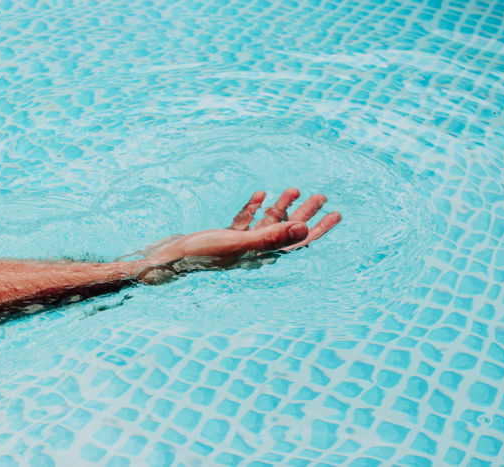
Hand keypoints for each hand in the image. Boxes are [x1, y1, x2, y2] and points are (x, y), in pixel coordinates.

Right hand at [139, 188, 340, 280]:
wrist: (168, 259)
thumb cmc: (202, 253)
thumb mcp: (241, 243)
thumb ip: (273, 236)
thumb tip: (306, 230)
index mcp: (263, 254)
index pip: (299, 241)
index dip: (320, 228)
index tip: (336, 214)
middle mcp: (255, 251)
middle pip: (288, 230)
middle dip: (306, 213)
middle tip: (322, 196)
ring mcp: (240, 244)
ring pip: (268, 223)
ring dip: (281, 207)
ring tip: (294, 189)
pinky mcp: (224, 238)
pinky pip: (245, 222)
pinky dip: (254, 208)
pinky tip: (260, 195)